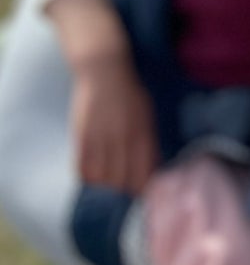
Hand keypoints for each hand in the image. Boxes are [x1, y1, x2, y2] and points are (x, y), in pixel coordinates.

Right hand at [71, 52, 159, 195]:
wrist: (104, 71)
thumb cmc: (130, 93)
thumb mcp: (147, 114)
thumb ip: (149, 142)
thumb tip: (154, 168)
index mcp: (142, 133)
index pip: (143, 176)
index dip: (143, 190)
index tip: (142, 193)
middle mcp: (121, 139)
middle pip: (121, 183)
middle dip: (124, 190)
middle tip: (124, 188)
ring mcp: (100, 139)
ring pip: (101, 180)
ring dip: (105, 186)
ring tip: (109, 181)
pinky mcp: (81, 137)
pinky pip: (82, 170)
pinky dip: (88, 177)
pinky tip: (93, 173)